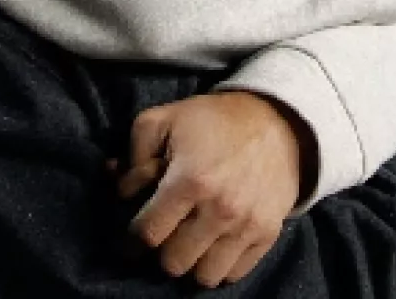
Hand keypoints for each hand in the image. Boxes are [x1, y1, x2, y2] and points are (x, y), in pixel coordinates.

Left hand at [118, 91, 313, 288]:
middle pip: (173, 263)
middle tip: (165, 234)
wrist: (274, 120)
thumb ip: (135, 152)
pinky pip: (234, 274)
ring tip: (189, 242)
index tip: (130, 240)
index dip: (131, 241)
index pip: (148, 234)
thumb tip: (121, 188)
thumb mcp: (165, 118)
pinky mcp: (267, 235)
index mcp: (189, 181)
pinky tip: (213, 243)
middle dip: (162, 250)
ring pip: (204, 277)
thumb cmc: (213, 119)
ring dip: (192, 262)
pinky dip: (219, 265)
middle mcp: (219, 210)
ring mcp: (246, 226)